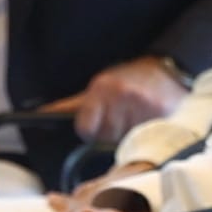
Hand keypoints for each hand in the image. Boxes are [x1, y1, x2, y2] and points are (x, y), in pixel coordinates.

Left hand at [64, 55, 192, 140]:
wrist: (169, 70)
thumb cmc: (130, 80)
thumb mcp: (99, 86)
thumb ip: (70, 104)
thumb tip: (42, 114)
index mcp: (102, 87)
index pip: (84, 128)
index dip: (90, 130)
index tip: (99, 124)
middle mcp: (121, 95)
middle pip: (104, 137)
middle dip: (111, 133)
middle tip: (123, 116)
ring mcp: (142, 105)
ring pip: (124, 141)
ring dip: (129, 135)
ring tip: (136, 118)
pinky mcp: (161, 113)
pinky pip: (144, 138)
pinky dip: (145, 136)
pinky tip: (148, 123)